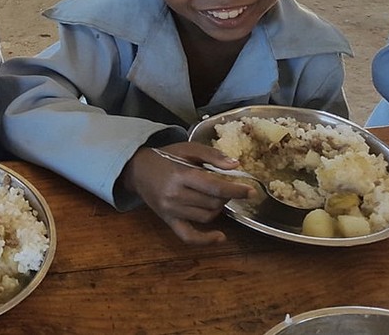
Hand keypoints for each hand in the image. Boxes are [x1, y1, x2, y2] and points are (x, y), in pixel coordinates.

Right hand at [122, 141, 253, 244]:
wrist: (137, 170)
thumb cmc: (165, 157)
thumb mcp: (187, 149)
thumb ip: (211, 155)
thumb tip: (235, 166)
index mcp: (181, 175)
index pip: (214, 187)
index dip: (235, 190)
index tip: (251, 191)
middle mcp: (175, 195)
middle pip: (212, 203)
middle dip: (225, 197)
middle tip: (225, 188)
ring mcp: (171, 210)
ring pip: (206, 217)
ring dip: (217, 209)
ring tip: (216, 198)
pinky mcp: (168, 220)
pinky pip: (188, 236)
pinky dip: (205, 240)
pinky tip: (220, 237)